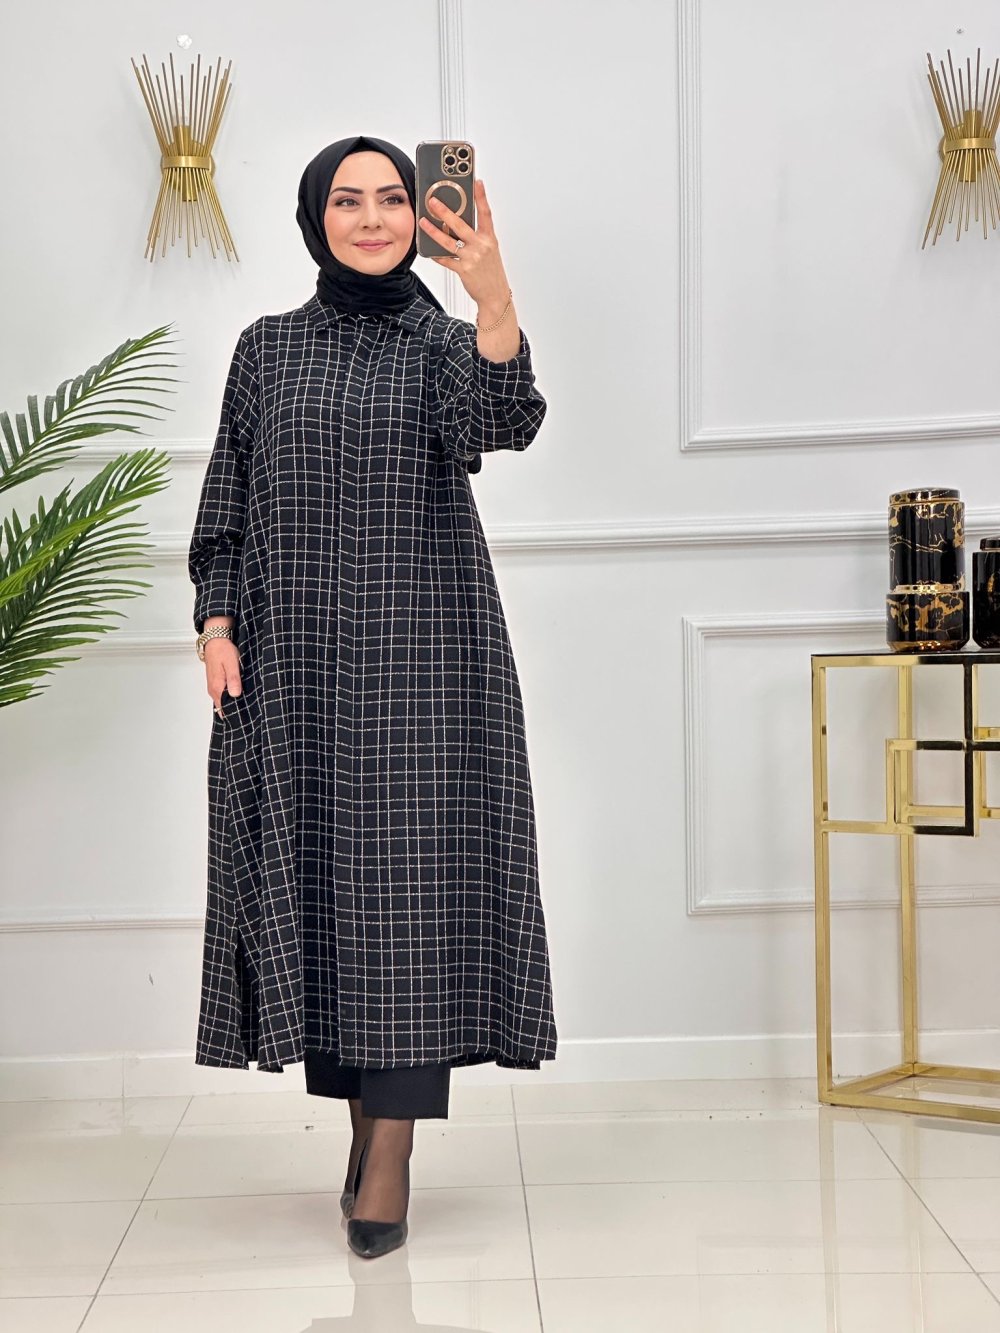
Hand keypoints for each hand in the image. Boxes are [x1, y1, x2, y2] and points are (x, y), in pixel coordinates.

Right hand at [205, 639, 241, 717]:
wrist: (215, 641)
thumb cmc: (223, 651)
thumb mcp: (232, 664)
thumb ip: (233, 680)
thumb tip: (235, 694)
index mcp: (217, 687)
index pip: (224, 708)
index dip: (234, 712)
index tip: (244, 713)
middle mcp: (213, 689)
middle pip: (224, 707)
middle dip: (235, 708)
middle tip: (248, 709)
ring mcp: (213, 687)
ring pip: (223, 701)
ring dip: (233, 702)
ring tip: (245, 702)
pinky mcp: (216, 683)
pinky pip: (222, 694)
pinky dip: (230, 696)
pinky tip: (238, 693)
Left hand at [419, 180, 510, 317]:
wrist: (495, 295)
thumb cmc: (491, 272)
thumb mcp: (489, 251)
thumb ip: (477, 237)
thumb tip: (458, 225)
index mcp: (489, 239)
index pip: (486, 213)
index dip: (482, 197)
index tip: (477, 182)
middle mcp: (481, 246)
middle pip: (460, 224)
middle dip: (445, 211)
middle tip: (433, 201)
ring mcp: (472, 258)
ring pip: (449, 241)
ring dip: (433, 231)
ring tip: (423, 222)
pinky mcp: (463, 270)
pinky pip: (446, 260)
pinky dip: (436, 255)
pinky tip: (429, 250)